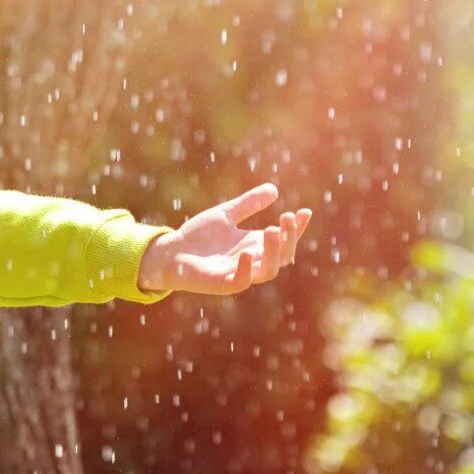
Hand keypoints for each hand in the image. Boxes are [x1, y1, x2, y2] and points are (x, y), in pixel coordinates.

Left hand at [137, 183, 311, 294]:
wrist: (169, 252)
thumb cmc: (198, 237)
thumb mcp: (226, 215)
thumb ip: (248, 204)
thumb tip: (274, 189)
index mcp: (255, 245)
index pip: (284, 239)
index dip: (297, 228)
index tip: (304, 212)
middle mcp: (252, 260)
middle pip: (282, 256)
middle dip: (289, 238)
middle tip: (286, 218)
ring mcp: (238, 273)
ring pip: (268, 271)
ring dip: (274, 253)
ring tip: (271, 231)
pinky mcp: (222, 283)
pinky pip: (241, 282)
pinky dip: (247, 270)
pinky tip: (247, 253)